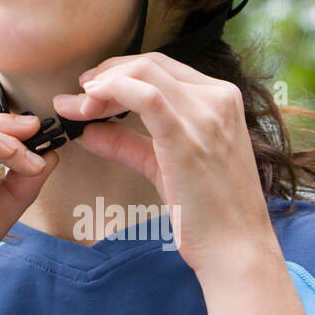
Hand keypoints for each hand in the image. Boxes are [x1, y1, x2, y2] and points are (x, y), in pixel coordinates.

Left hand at [51, 51, 275, 275]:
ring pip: (143, 73)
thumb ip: (127, 143)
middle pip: (148, 65)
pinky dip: (112, 93)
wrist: (236, 250)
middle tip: (78, 99)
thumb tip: (86, 130)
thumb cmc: (206, 212)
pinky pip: (146, 97)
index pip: (160, 67)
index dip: (118, 73)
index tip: (90, 91)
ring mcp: (206, 116)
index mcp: (220, 98)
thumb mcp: (163, 165)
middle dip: (105, 75)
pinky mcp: (188, 138)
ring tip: (79, 107)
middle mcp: (218, 99)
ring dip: (102, 86)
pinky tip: (89, 108)